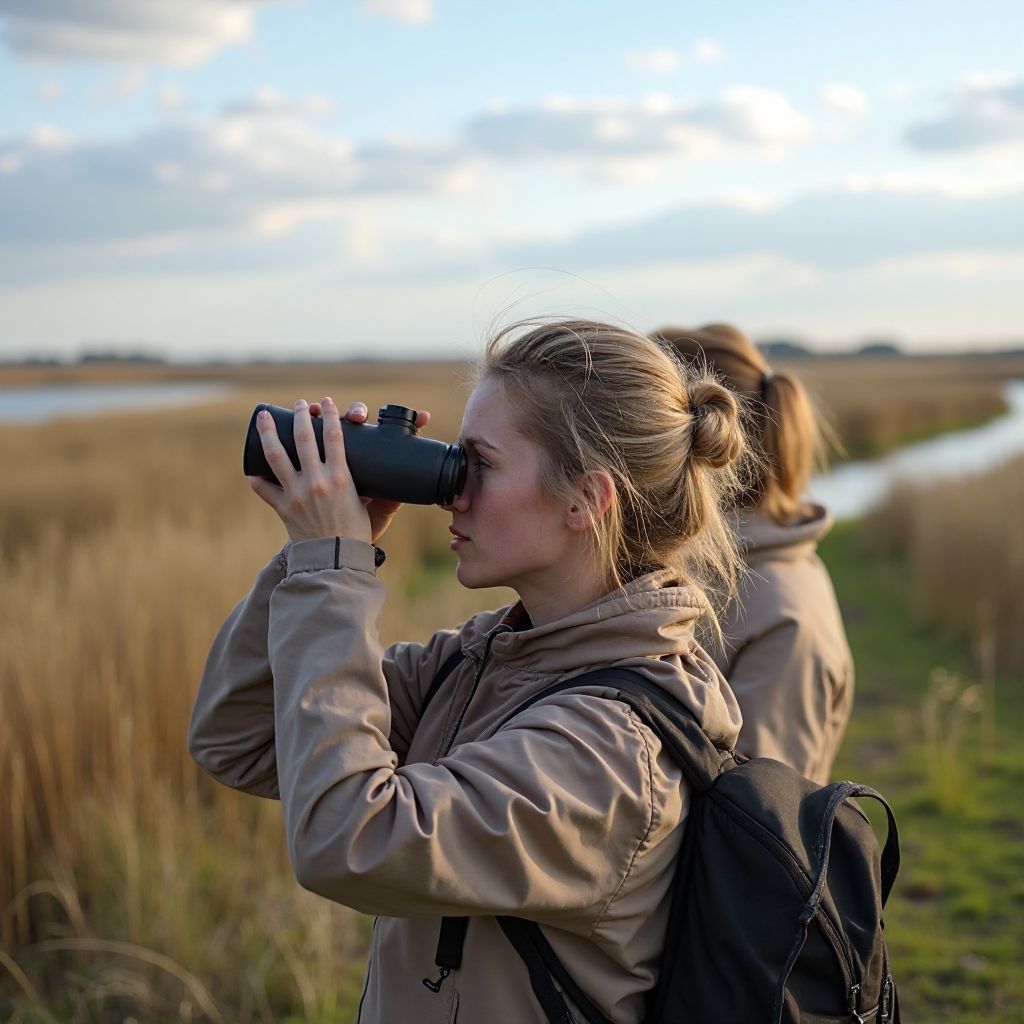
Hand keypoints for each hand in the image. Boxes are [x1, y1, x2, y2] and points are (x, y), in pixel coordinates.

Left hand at [249, 397, 429, 544]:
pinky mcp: (282, 507)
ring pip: (276, 454)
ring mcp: (296, 493)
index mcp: (341, 478)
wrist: (335, 563)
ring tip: (263, 416)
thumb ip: (380, 492)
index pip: (335, 435)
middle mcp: (316, 481)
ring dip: (269, 431)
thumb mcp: (372, 509)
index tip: (328, 404)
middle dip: (301, 415)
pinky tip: (252, 467)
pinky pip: (263, 488)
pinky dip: (256, 477)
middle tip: (301, 404)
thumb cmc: (357, 536)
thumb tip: (399, 483)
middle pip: (304, 437)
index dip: (331, 414)